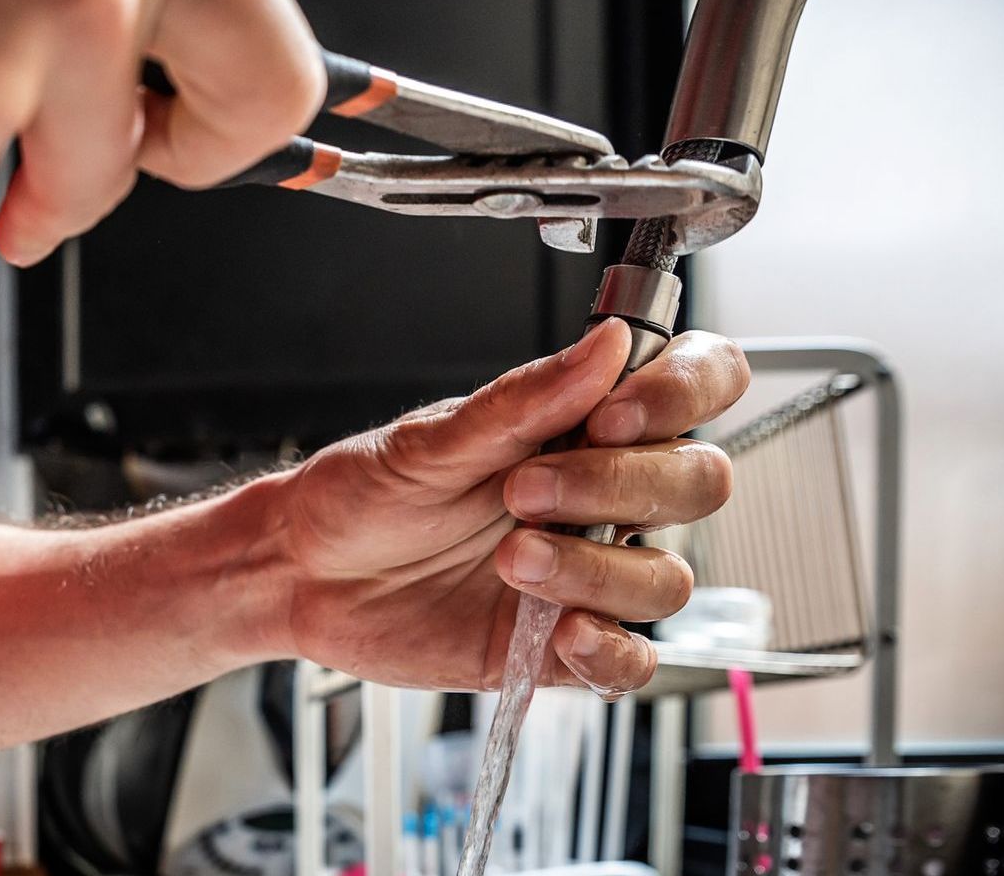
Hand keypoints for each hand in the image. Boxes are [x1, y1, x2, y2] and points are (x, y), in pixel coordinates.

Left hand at [270, 319, 749, 694]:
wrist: (305, 573)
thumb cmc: (364, 494)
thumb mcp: (431, 440)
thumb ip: (524, 400)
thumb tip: (605, 345)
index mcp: (583, 424)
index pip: (696, 386)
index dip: (682, 394)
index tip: (612, 414)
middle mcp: (602, 496)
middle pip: (698, 482)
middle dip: (623, 486)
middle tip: (525, 491)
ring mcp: (589, 572)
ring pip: (666, 577)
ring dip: (595, 570)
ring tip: (510, 559)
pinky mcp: (565, 647)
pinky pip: (633, 660)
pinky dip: (607, 650)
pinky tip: (558, 631)